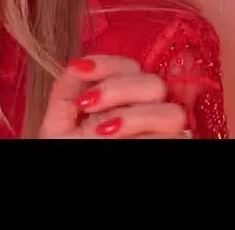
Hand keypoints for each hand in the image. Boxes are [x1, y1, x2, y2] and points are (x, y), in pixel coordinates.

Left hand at [37, 54, 189, 138]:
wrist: (69, 169)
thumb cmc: (71, 145)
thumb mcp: (61, 116)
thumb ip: (69, 86)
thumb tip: (79, 64)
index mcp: (121, 94)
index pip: (130, 65)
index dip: (108, 64)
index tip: (81, 72)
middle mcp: (145, 108)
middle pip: (154, 83)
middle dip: (118, 89)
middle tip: (88, 104)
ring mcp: (159, 131)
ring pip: (171, 113)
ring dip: (134, 117)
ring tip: (101, 130)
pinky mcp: (169, 147)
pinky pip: (173, 138)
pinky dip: (145, 136)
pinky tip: (114, 138)